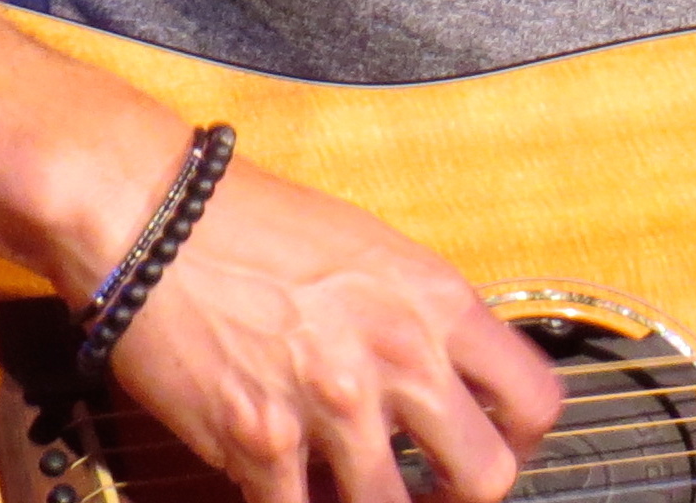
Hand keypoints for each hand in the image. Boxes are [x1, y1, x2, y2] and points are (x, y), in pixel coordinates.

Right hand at [100, 158, 562, 502]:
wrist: (162, 220)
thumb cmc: (259, 221)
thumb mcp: (372, 248)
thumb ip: (419, 316)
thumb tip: (448, 377)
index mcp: (434, 299)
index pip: (533, 397)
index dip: (524, 436)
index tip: (501, 443)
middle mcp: (397, 354)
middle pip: (486, 477)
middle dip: (464, 491)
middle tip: (435, 485)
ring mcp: (333, 406)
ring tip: (355, 486)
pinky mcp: (264, 445)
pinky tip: (292, 484)